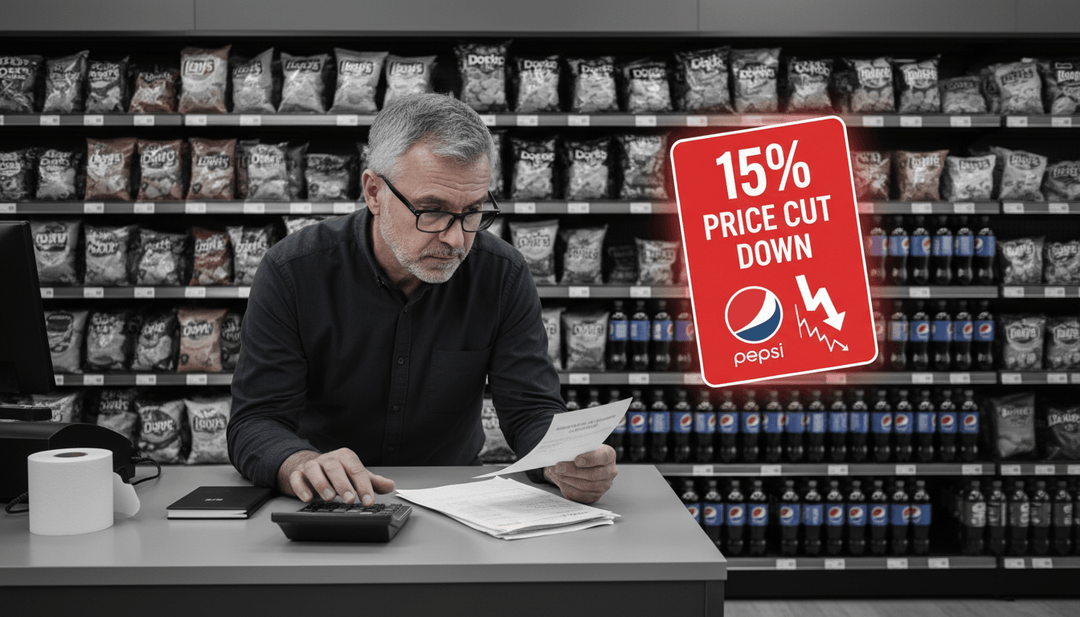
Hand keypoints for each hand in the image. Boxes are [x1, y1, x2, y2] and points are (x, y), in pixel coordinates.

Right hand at [277, 448, 394, 504]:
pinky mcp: (296, 474)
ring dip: (322, 484)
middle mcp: (328, 459)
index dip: (364, 486)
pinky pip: (297, 478)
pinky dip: (301, 488)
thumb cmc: (336, 472)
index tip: (369, 501)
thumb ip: (371, 481)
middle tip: (351, 499)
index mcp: (345, 457)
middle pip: (335, 468)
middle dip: (343, 484)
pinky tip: (307, 498)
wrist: (308, 467)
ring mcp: (311, 465)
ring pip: (315, 470)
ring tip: (330, 498)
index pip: (356, 470)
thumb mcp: (355, 475)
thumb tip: (390, 486)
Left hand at [543, 445, 617, 503]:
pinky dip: (566, 487)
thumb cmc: (584, 452)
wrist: (588, 464)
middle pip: (592, 475)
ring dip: (566, 480)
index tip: (576, 460)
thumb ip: (577, 447)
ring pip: (584, 487)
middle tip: (558, 467)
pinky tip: (558, 480)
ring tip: (554, 473)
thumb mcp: (584, 446)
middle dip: (572, 471)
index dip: (590, 459)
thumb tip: (561, 452)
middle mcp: (610, 472)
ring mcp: (603, 486)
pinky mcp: (594, 496)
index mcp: (609, 455)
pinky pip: (579, 495)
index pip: (603, 457)